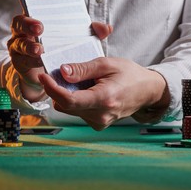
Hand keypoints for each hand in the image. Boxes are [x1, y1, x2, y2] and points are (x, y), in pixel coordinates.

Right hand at [7, 0, 112, 102]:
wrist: (51, 73)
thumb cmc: (61, 48)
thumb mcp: (77, 38)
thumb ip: (92, 32)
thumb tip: (106, 28)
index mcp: (35, 16)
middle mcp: (23, 28)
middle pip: (19, 21)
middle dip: (28, 23)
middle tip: (40, 28)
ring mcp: (18, 44)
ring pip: (18, 42)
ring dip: (29, 45)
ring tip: (40, 49)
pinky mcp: (19, 61)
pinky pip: (21, 60)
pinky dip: (31, 61)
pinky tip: (40, 62)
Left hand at [38, 57, 168, 130]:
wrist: (147, 91)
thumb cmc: (129, 74)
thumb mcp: (107, 64)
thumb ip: (82, 69)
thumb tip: (61, 72)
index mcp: (104, 99)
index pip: (69, 100)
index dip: (52, 88)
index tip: (43, 76)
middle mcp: (101, 115)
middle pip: (65, 105)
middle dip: (58, 90)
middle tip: (61, 73)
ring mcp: (99, 123)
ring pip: (69, 110)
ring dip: (67, 95)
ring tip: (82, 82)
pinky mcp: (98, 124)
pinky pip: (77, 112)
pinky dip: (76, 101)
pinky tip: (87, 91)